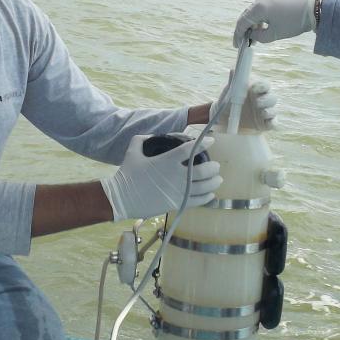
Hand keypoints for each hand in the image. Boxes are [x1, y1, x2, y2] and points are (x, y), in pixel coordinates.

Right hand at [101, 135, 221, 220]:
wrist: (121, 198)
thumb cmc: (128, 173)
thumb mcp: (133, 149)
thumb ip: (144, 139)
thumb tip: (153, 136)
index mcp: (167, 160)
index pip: (190, 149)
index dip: (203, 143)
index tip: (210, 141)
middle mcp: (176, 176)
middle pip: (203, 171)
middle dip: (213, 167)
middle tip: (216, 166)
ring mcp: (178, 191)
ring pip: (204, 187)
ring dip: (214, 182)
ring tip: (217, 179)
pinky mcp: (177, 204)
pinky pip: (198, 201)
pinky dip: (207, 197)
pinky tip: (211, 194)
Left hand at [210, 71, 277, 130]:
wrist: (226, 121)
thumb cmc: (228, 104)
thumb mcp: (229, 94)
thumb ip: (233, 82)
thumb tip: (233, 70)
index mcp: (256, 91)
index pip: (264, 86)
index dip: (262, 86)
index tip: (254, 88)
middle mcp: (263, 101)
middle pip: (272, 98)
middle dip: (267, 100)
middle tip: (257, 103)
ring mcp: (265, 113)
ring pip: (273, 111)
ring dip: (269, 111)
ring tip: (262, 113)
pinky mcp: (266, 124)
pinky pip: (273, 124)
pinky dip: (271, 123)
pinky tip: (266, 123)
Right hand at [234, 0, 314, 47]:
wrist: (313, 9)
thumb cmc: (293, 22)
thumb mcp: (274, 34)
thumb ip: (258, 36)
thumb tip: (252, 34)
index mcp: (258, 8)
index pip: (242, 22)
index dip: (238, 35)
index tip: (237, 46)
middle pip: (246, 16)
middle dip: (244, 30)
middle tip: (244, 42)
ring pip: (253, 12)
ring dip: (252, 25)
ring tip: (254, 37)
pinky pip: (260, 9)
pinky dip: (259, 19)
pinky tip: (262, 28)